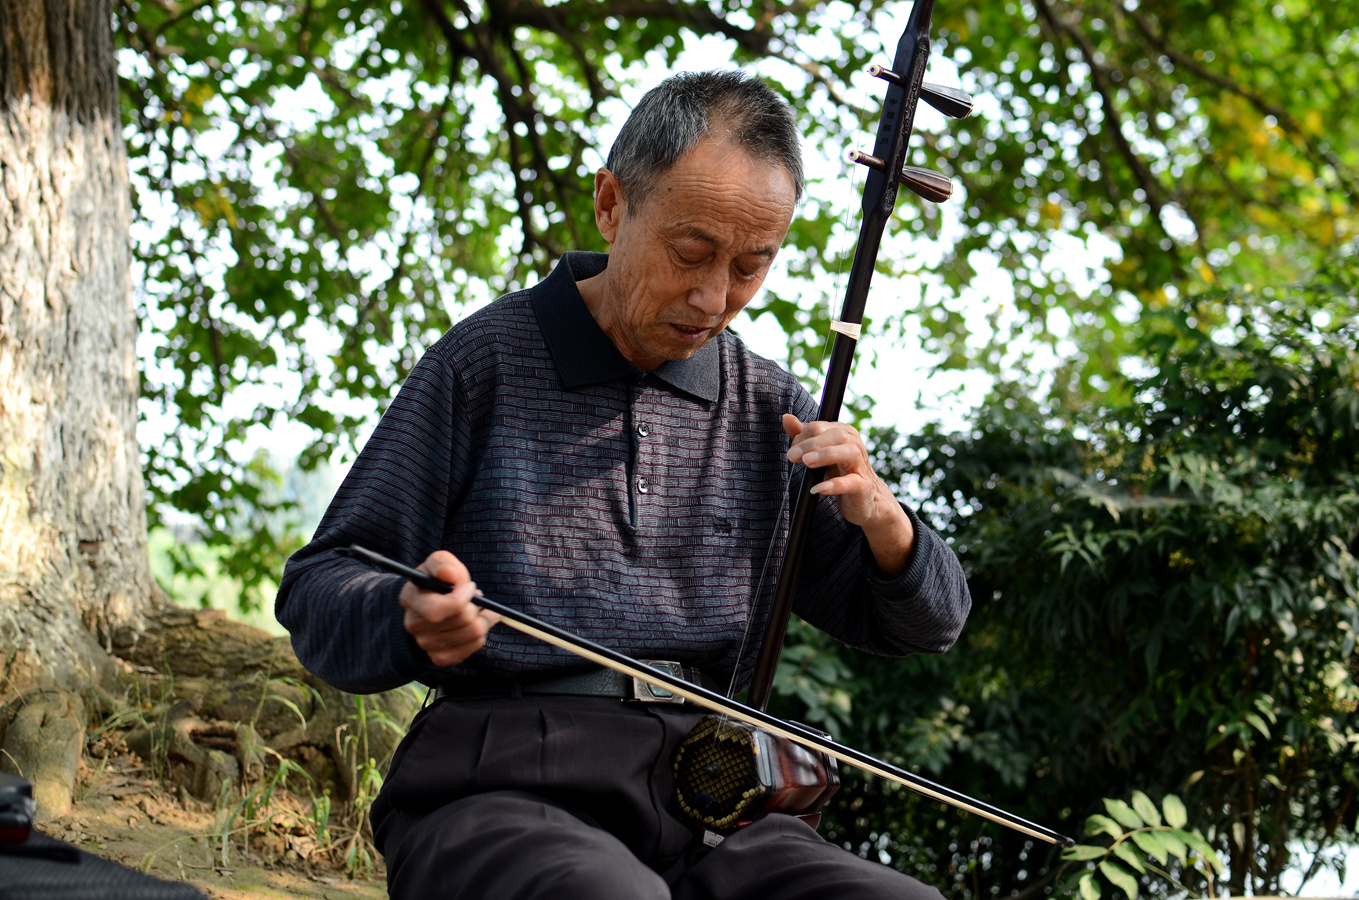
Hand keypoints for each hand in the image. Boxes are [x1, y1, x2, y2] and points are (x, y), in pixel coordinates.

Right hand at [400, 551, 499, 666]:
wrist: (428, 605)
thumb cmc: (435, 581)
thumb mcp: (435, 564)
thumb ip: (442, 563)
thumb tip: (451, 573)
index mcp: (410, 599)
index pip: (436, 609)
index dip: (460, 599)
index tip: (470, 587)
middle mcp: (414, 625)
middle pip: (462, 620)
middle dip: (476, 606)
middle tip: (477, 597)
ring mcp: (426, 644)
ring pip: (473, 634)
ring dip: (484, 618)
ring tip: (479, 609)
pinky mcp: (440, 657)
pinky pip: (474, 646)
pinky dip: (481, 634)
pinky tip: (475, 623)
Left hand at [783, 414, 914, 575]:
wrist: (865, 500)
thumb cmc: (840, 472)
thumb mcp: (820, 453)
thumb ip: (804, 436)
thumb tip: (786, 418)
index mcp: (844, 433)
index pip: (820, 427)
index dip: (802, 437)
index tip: (792, 452)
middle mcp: (854, 445)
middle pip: (834, 435)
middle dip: (810, 444)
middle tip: (792, 456)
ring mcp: (861, 465)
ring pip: (848, 452)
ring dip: (825, 455)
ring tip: (807, 462)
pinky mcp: (863, 486)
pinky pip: (851, 483)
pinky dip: (834, 485)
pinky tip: (818, 488)